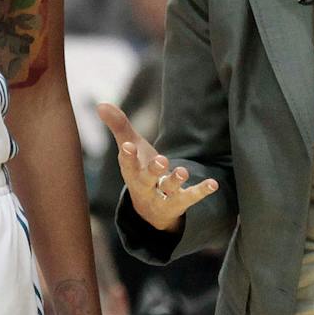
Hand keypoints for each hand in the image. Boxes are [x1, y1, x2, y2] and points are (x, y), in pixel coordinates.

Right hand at [97, 101, 217, 232]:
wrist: (150, 210)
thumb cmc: (140, 170)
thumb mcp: (130, 149)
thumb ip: (119, 126)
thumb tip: (100, 104)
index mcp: (131, 172)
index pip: (127, 164)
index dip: (128, 156)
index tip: (128, 145)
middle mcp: (145, 187)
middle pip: (146, 180)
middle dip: (153, 171)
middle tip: (161, 160)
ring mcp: (162, 197)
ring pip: (168, 191)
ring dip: (175, 181)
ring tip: (182, 171)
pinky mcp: (180, 203)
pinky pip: (190, 198)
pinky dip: (201, 191)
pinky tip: (213, 184)